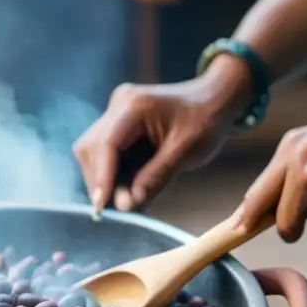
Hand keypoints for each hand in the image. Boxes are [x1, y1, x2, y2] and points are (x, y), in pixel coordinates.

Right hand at [73, 57, 253, 211]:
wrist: (214, 98)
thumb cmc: (206, 120)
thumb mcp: (186, 151)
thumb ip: (155, 176)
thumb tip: (128, 204)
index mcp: (135, 106)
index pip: (106, 145)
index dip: (101, 178)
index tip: (101, 207)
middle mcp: (119, 105)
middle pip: (91, 148)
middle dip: (100, 180)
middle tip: (117, 208)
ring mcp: (116, 112)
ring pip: (93, 151)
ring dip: (104, 178)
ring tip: (126, 200)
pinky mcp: (119, 122)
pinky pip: (105, 151)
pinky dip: (113, 172)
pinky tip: (128, 187)